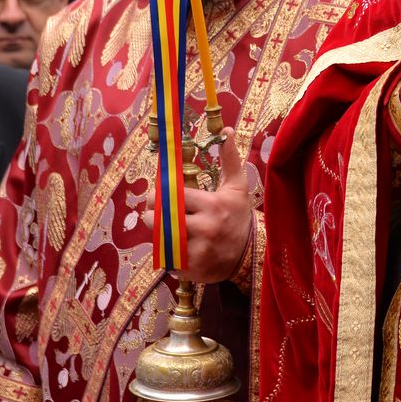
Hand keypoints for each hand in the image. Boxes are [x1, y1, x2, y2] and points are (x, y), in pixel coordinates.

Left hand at [142, 133, 252, 284]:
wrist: (252, 252)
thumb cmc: (239, 215)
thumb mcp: (237, 186)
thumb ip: (229, 159)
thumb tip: (226, 131)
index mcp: (213, 205)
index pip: (173, 197)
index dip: (158, 196)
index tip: (152, 196)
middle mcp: (206, 229)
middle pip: (163, 220)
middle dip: (150, 216)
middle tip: (148, 213)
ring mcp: (199, 252)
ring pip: (162, 241)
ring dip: (156, 234)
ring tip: (160, 229)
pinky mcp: (194, 270)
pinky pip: (168, 260)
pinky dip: (166, 253)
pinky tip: (173, 247)